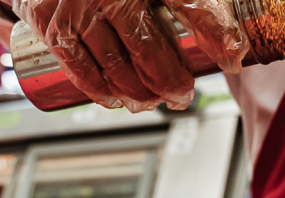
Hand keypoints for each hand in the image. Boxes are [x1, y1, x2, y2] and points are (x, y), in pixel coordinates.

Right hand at [12, 0, 248, 111]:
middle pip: (149, 49)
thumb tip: (233, 53)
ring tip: (151, 101)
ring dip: (138, 93)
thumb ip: (196, 9)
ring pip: (117, 65)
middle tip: (181, 96)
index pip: (190, 6)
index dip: (215, 35)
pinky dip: (100, 90)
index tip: (230, 61)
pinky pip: (80, 67)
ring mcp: (78, 8)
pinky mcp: (51, 24)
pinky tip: (116, 100)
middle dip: (170, 82)